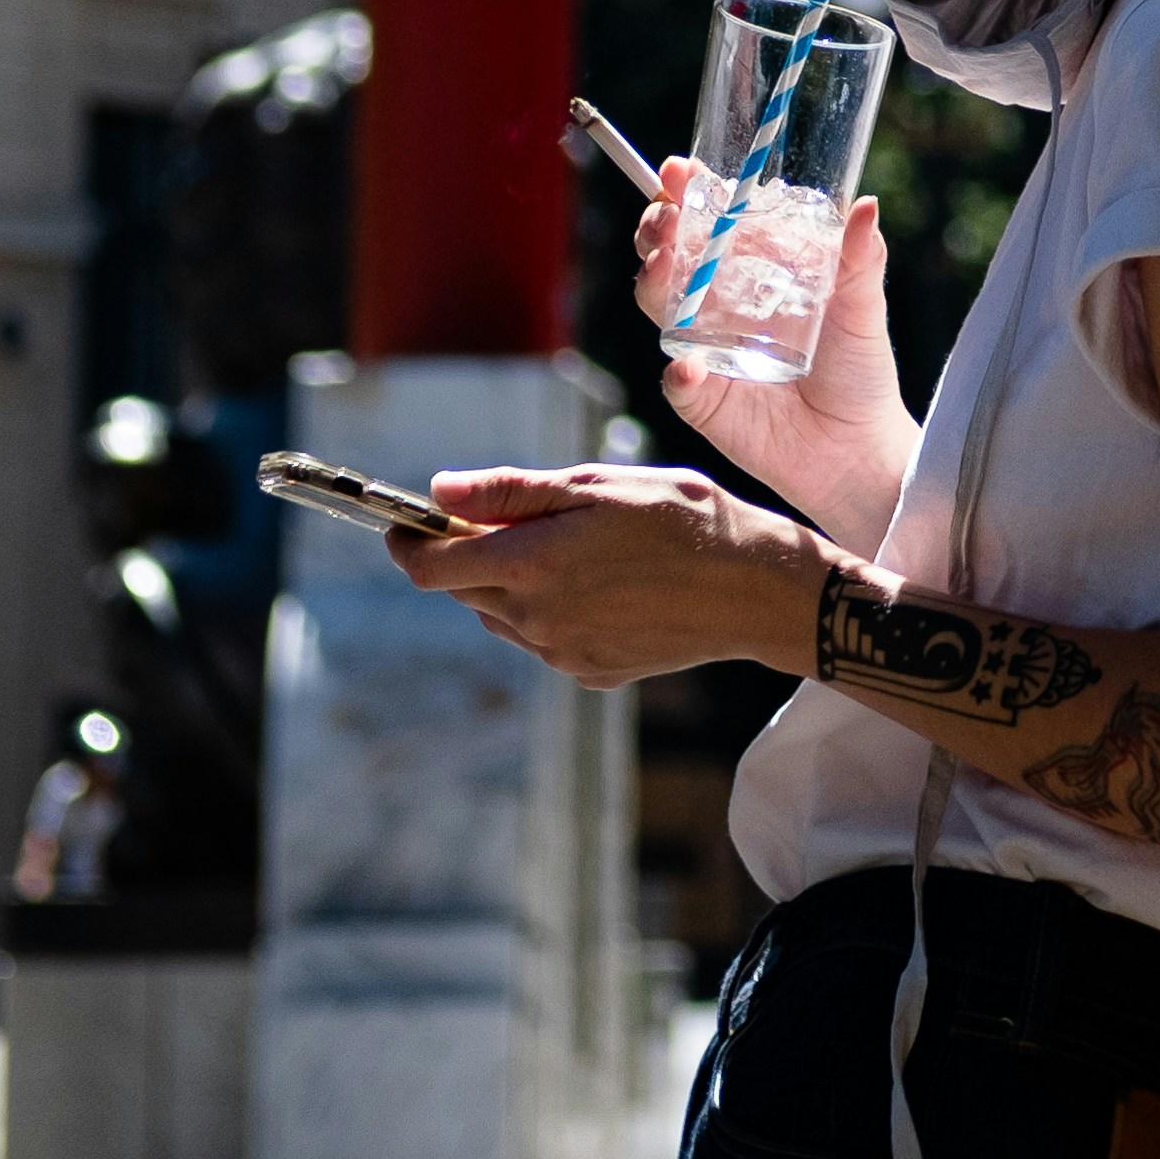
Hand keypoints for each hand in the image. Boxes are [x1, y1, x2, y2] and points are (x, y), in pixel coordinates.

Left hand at [389, 463, 822, 688]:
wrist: (755, 588)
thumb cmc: (683, 519)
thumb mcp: (599, 485)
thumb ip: (512, 492)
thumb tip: (437, 491)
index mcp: (531, 566)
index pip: (429, 567)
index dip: (407, 543)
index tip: (405, 524)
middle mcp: (536, 620)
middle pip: (464, 590)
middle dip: (472, 554)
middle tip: (524, 518)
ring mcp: (562, 654)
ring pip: (503, 616)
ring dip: (514, 583)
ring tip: (580, 548)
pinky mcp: (590, 673)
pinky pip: (545, 638)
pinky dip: (553, 610)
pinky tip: (608, 584)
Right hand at [634, 160, 917, 554]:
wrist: (855, 448)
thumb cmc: (857, 368)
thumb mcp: (862, 309)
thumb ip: (861, 260)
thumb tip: (867, 206)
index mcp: (751, 268)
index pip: (707, 219)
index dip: (688, 192)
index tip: (680, 169)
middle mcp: (717, 302)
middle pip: (669, 254)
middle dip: (657, 228)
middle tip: (665, 216)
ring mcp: (703, 347)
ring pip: (658, 306)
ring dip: (653, 281)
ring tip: (663, 263)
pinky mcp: (702, 398)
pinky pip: (678, 381)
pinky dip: (679, 372)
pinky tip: (689, 365)